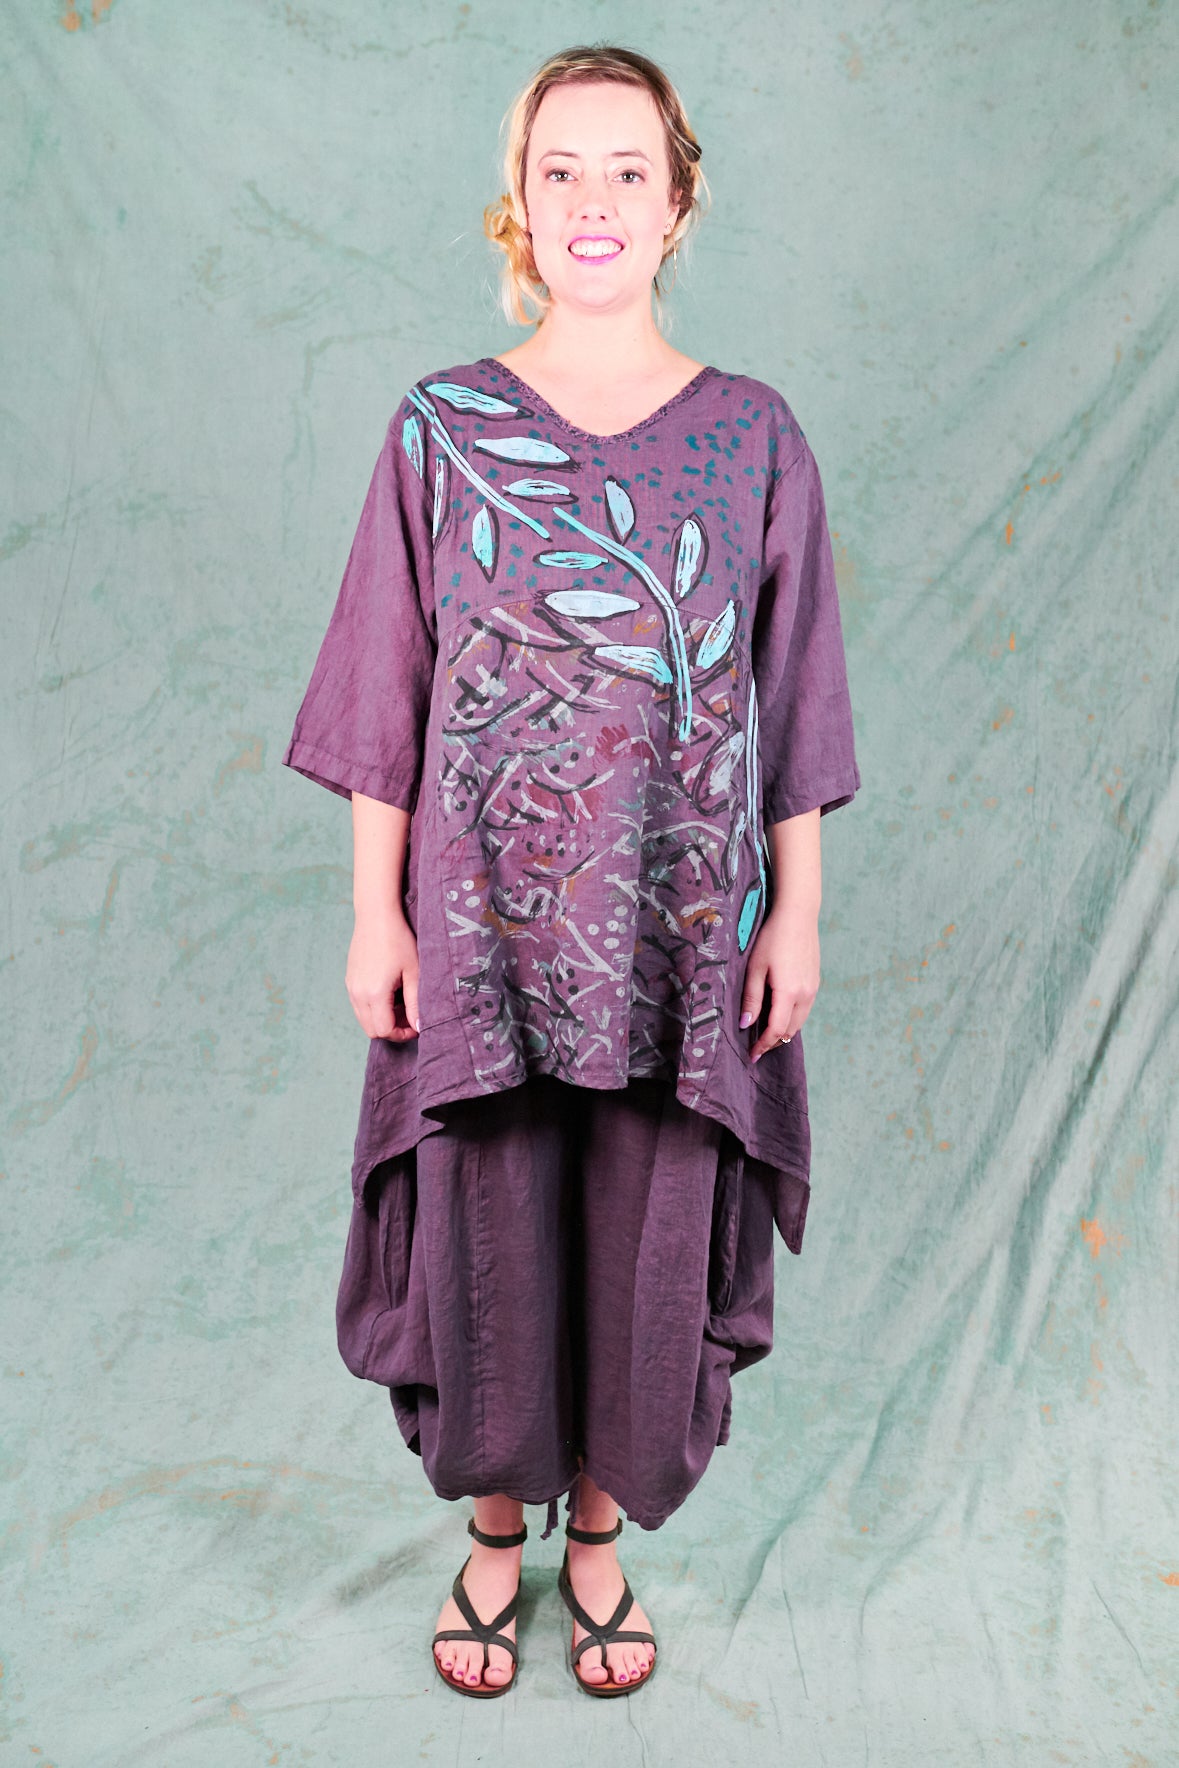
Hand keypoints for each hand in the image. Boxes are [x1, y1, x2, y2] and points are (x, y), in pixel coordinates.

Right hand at [346, 906, 419, 1040]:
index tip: (417, 1026)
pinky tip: (389, 993)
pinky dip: (374, 1009)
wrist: (376, 916)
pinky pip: (359, 1006)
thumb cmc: (398, 941)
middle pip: (372, 1030)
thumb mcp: (414, 973)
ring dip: (382, 1019)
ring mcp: (351, 987)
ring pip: (364, 1020)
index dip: (402, 1034)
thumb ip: (416, 1003)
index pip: (384, 1030)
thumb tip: (419, 1027)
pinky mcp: (349, 981)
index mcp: (374, 993)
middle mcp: (357, 994)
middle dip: (392, 1030)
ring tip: (401, 1003)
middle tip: (410, 1016)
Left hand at [737, 903, 819, 1062]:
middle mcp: (805, 994)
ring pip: (800, 1021)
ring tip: (767, 1035)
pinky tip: (781, 1014)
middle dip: (774, 1042)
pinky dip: (793, 1018)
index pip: (776, 1030)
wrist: (798, 915)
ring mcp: (813, 988)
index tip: (752, 1055)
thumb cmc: (772, 938)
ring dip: (784, 1031)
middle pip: (790, 1030)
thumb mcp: (755, 968)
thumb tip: (746, 1024)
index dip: (763, 1045)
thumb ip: (751, 998)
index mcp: (789, 993)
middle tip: (757, 1048)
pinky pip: (805, 1009)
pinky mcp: (815, 981)